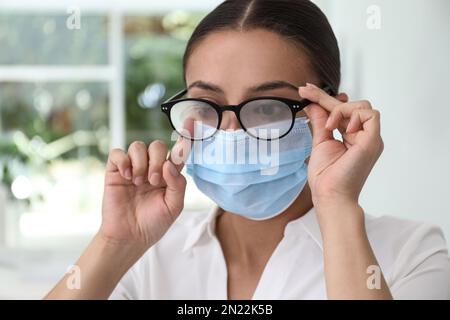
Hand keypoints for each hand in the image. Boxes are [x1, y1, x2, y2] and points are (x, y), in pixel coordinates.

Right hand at [99, 137, 190, 250]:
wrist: (129, 237)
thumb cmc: (153, 223)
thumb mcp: (174, 206)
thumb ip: (178, 184)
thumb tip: (170, 164)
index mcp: (169, 175)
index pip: (178, 152)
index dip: (185, 137)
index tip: (191, 122)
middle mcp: (152, 167)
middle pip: (157, 145)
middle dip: (157, 160)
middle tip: (154, 181)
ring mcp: (133, 168)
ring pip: (138, 146)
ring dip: (141, 163)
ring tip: (139, 182)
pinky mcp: (115, 171)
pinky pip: (118, 153)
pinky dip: (123, 161)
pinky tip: (126, 176)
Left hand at [299, 83, 383, 209]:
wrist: (330, 194)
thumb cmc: (326, 177)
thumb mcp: (320, 142)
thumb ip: (320, 122)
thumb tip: (313, 104)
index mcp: (352, 137)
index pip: (341, 112)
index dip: (325, 99)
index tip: (306, 91)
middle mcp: (363, 136)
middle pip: (351, 106)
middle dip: (326, 97)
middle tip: (306, 91)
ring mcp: (370, 138)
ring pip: (362, 106)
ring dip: (341, 110)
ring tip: (329, 126)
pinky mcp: (373, 141)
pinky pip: (371, 115)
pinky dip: (354, 115)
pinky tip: (340, 127)